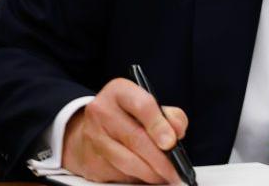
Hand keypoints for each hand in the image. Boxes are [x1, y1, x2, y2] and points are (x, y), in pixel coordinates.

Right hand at [61, 78, 188, 183]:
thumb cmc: (127, 116)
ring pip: (126, 161)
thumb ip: (169, 115)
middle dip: (160, 158)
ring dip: (150, 173)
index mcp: (119, 91)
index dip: (159, 125)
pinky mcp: (91, 160)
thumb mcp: (148, 105)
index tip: (172, 142)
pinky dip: (137, 178)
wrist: (93, 129)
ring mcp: (93, 137)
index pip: (142, 106)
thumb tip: (177, 132)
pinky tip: (147, 176)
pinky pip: (118, 174)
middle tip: (175, 170)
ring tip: (165, 176)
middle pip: (135, 138)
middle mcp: (102, 111)